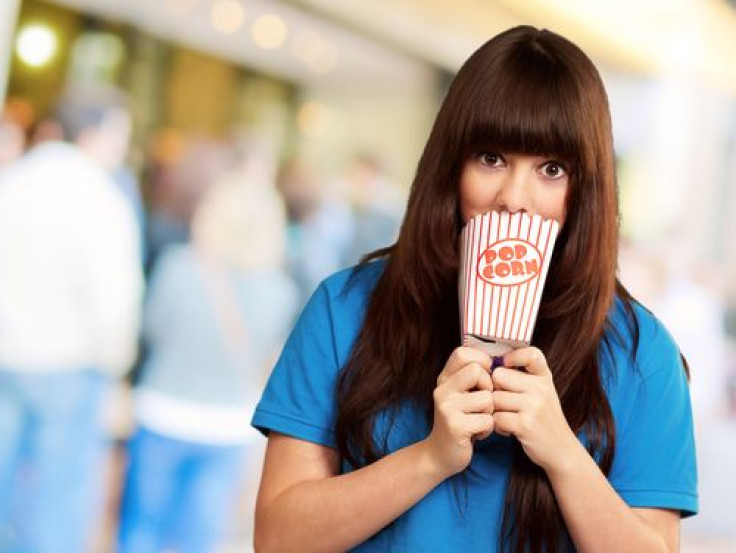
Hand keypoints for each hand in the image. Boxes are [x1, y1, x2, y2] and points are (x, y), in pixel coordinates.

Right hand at [423, 347, 493, 477]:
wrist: (441, 454)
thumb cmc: (459, 421)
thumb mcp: (459, 394)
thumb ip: (469, 376)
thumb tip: (496, 360)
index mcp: (443, 379)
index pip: (462, 353)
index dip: (480, 360)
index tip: (486, 375)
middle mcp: (442, 390)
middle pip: (477, 371)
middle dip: (489, 387)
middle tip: (483, 403)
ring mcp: (447, 408)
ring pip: (487, 398)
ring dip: (489, 412)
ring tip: (479, 420)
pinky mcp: (456, 427)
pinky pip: (487, 419)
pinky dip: (488, 428)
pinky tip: (477, 433)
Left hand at [492, 347, 578, 473]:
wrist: (562, 450)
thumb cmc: (544, 418)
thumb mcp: (542, 391)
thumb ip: (522, 376)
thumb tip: (490, 362)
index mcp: (544, 377)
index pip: (530, 353)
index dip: (513, 356)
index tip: (506, 365)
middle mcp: (541, 388)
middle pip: (499, 376)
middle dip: (495, 389)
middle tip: (503, 402)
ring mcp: (534, 406)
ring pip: (494, 398)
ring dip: (495, 410)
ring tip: (507, 417)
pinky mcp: (525, 425)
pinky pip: (496, 417)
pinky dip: (497, 425)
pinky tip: (507, 429)